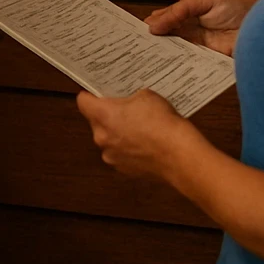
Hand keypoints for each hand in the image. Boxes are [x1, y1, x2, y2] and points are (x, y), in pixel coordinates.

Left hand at [76, 88, 193, 180]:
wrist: (180, 156)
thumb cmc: (163, 123)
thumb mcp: (146, 96)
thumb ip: (129, 99)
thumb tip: (127, 105)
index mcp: (102, 116)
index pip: (83, 101)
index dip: (91, 96)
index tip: (99, 94)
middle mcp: (101, 137)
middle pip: (96, 121)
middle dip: (108, 115)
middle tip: (127, 111)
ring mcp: (111, 156)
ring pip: (108, 139)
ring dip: (118, 134)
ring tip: (141, 130)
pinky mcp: (123, 169)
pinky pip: (120, 154)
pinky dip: (128, 149)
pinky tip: (146, 145)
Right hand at [145, 0, 257, 57]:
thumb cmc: (240, 7)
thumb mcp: (208, 1)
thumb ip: (182, 10)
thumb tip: (155, 22)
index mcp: (193, 11)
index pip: (168, 17)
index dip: (154, 22)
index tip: (136, 29)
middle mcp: (195, 29)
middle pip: (170, 34)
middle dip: (155, 38)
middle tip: (136, 43)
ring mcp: (202, 44)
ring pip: (177, 48)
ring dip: (164, 50)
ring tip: (145, 54)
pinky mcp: (210, 59)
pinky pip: (191, 60)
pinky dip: (178, 61)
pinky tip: (166, 62)